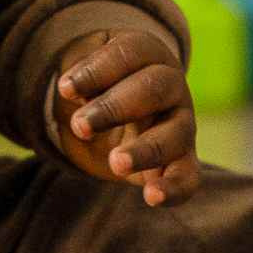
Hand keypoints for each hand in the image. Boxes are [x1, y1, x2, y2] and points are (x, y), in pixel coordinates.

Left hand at [50, 27, 200, 206]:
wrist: (127, 108)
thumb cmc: (105, 81)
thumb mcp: (91, 67)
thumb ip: (82, 72)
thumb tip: (71, 87)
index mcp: (148, 55)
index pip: (128, 54)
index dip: (97, 70)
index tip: (65, 89)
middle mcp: (172, 86)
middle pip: (154, 89)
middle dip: (114, 107)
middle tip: (80, 125)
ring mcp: (182, 124)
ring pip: (174, 135)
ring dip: (145, 150)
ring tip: (115, 163)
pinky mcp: (183, 161)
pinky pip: (188, 177)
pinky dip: (173, 188)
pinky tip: (152, 197)